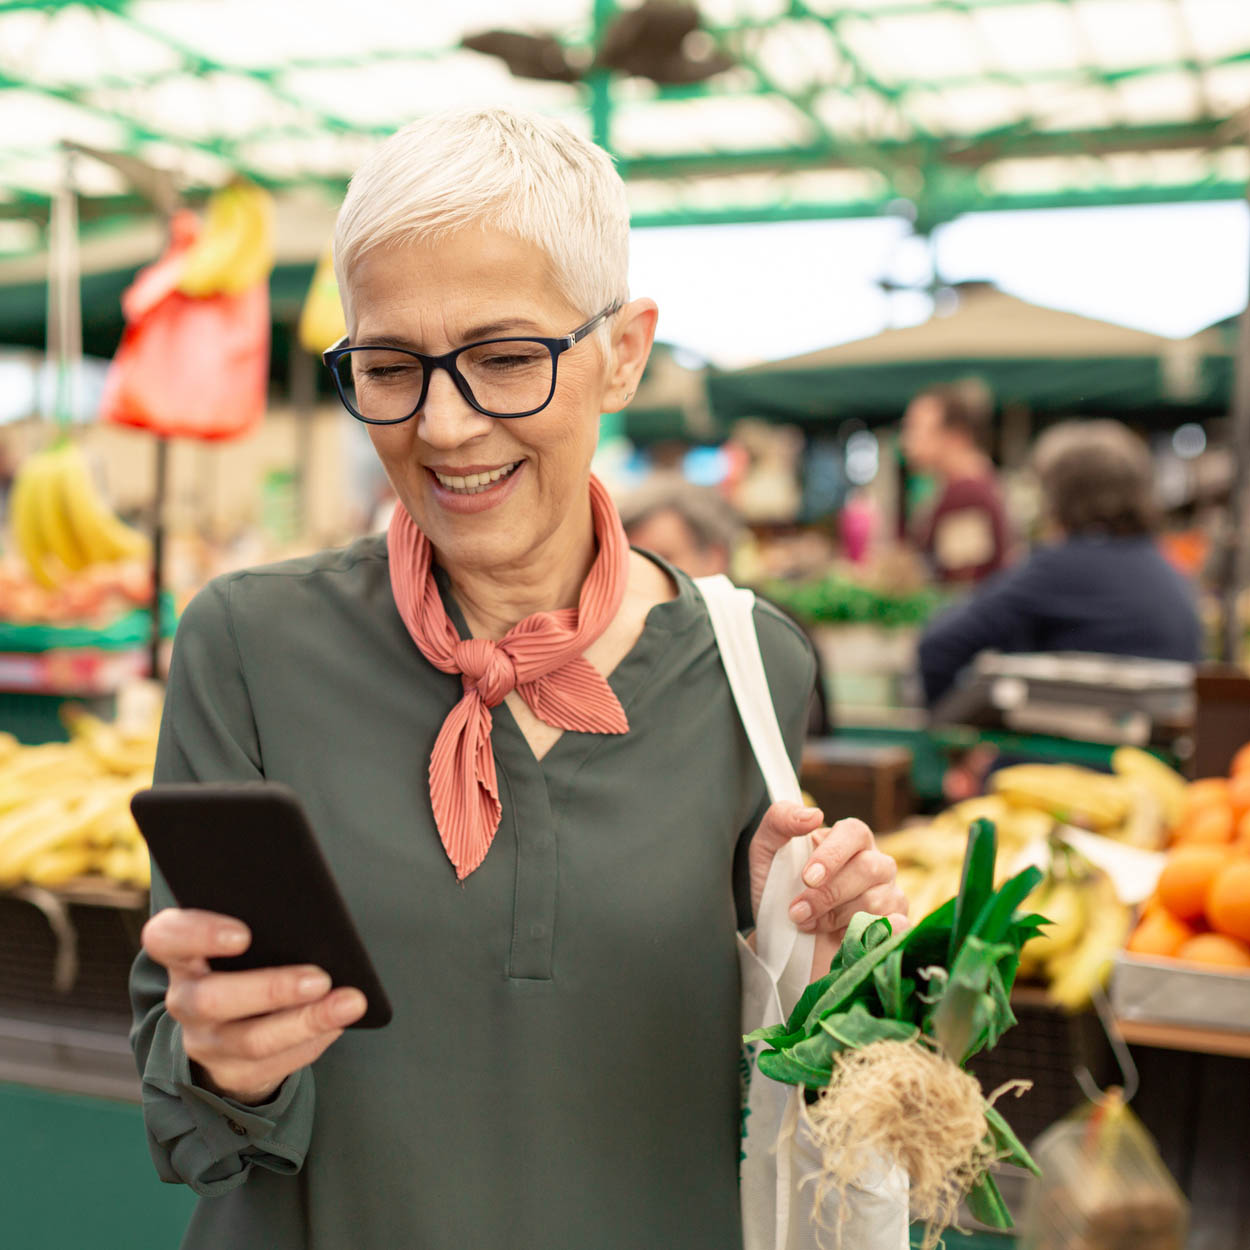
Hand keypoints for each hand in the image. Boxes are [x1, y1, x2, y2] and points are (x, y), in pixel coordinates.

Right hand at [141, 907, 366, 1105]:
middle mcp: (184, 999)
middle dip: (271, 989)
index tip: (243, 935)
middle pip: (211, 999)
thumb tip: (319, 922)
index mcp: (182, 954)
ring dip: (306, 1022)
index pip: (167, 938)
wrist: (232, 1024)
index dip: (198, 935)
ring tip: (350, 1004)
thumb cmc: (247, 961)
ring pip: (250, 1041)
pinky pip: (272, 1065)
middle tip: (320, 978)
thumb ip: (267, 924)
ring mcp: (204, 1041)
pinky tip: (337, 1025)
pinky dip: (311, 1043)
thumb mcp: (248, 939)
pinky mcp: (230, 1073)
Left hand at [748, 803, 908, 981]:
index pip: (854, 832)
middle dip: (828, 894)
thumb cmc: (780, 889)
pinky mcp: (895, 926)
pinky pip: (898, 927)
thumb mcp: (767, 850)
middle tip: (797, 911)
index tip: (808, 878)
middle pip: (869, 869)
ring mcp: (890, 894)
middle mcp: (876, 863)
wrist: (784, 939)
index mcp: (850, 838)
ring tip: (809, 925)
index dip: (833, 854)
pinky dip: (873, 934)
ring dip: (836, 918)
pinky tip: (847, 938)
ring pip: (876, 901)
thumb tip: (814, 815)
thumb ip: (780, 821)